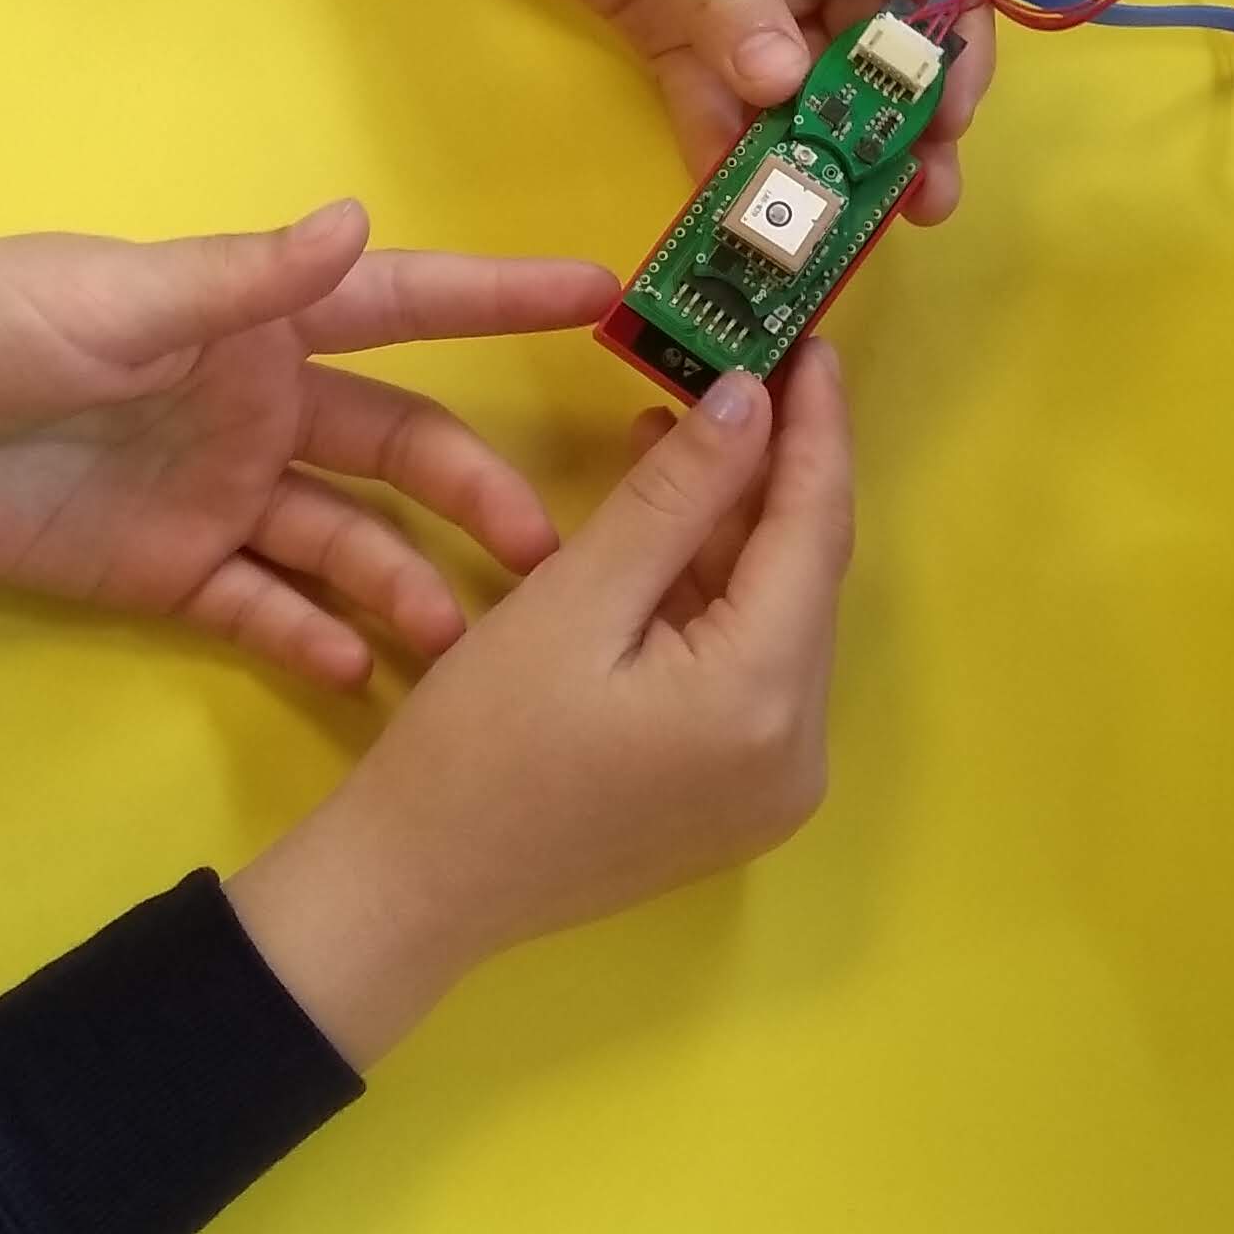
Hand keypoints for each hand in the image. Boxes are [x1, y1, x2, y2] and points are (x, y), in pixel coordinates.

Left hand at [0, 203, 614, 687]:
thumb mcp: (108, 296)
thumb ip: (237, 281)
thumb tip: (359, 224)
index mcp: (255, 322)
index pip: (405, 303)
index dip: (502, 298)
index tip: (606, 295)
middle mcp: (260, 407)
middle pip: (402, 451)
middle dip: (480, 495)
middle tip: (554, 554)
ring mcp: (219, 494)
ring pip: (349, 541)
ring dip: (413, 585)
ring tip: (475, 644)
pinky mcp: (165, 571)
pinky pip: (263, 608)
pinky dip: (315, 637)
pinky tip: (364, 672)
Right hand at [225, 343, 855, 1063]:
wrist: (416, 890)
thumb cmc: (477, 744)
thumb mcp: (573, 599)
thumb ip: (676, 496)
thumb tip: (755, 399)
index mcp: (765, 700)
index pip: (816, 531)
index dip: (817, 429)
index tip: (811, 343)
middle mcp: (799, 750)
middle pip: (805, 578)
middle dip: (770, 473)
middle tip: (735, 371)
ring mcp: (775, 785)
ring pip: (777, 621)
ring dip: (731, 534)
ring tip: (671, 440)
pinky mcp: (738, 798)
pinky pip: (750, 671)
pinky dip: (713, 601)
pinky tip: (662, 542)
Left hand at [264, 0, 994, 216]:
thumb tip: (783, 90)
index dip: (952, 45)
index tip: (949, 120)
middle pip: (872, 44)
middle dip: (893, 123)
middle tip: (912, 204)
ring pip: (795, 85)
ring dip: (813, 153)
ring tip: (825, 228)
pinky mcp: (663, 22)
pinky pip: (710, 96)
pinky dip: (725, 149)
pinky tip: (735, 206)